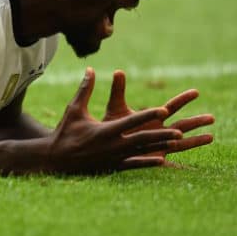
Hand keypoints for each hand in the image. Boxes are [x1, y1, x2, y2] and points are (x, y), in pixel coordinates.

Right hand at [46, 67, 182, 173]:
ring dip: (161, 147)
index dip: (148, 115)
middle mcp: (112, 145)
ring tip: (177, 143)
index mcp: (105, 130)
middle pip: (142, 139)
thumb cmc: (65, 131)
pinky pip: (134, 165)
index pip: (131, 121)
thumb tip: (90, 69)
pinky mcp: (112, 166)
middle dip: (162, 135)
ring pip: (142, 152)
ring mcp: (114, 158)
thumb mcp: (74, 109)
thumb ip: (85, 89)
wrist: (55, 159)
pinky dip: (148, 162)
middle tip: (180, 131)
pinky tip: (163, 161)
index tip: (163, 110)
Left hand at [102, 70, 214, 168]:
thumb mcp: (116, 107)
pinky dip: (179, 164)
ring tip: (211, 137)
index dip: (183, 99)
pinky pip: (169, 162)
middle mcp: (159, 131)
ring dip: (195, 141)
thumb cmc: (111, 125)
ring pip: (181, 143)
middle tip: (212, 117)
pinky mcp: (153, 159)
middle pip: (182, 124)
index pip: (171, 106)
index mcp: (153, 117)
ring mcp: (158, 145)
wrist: (104, 146)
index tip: (196, 91)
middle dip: (196, 121)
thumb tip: (118, 71)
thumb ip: (118, 91)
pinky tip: (191, 167)